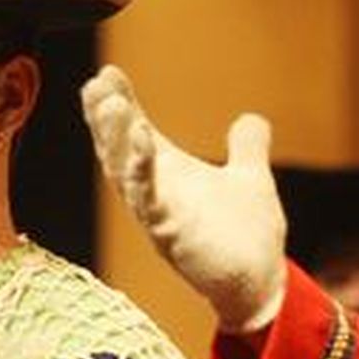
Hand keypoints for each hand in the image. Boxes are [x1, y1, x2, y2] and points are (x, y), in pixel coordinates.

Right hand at [81, 65, 287, 331]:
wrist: (262, 286)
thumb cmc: (248, 239)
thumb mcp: (251, 180)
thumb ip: (246, 148)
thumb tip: (250, 119)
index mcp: (171, 176)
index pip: (136, 133)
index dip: (121, 104)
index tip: (107, 72)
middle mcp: (157, 194)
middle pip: (118, 151)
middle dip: (104, 118)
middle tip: (96, 84)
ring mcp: (160, 216)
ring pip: (124, 172)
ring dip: (116, 137)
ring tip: (110, 102)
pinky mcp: (171, 235)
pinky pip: (149, 200)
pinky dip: (141, 169)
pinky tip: (142, 138)